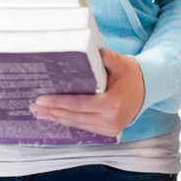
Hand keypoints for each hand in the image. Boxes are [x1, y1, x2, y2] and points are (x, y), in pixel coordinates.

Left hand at [30, 48, 144, 137]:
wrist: (148, 88)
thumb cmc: (131, 74)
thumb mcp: (120, 62)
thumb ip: (105, 56)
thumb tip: (86, 49)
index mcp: (111, 105)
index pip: (78, 105)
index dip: (57, 103)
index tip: (41, 100)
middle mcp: (110, 120)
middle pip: (74, 117)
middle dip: (52, 112)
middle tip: (33, 107)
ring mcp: (110, 128)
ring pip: (78, 124)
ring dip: (57, 119)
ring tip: (39, 113)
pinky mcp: (108, 131)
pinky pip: (84, 127)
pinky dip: (69, 122)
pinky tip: (55, 118)